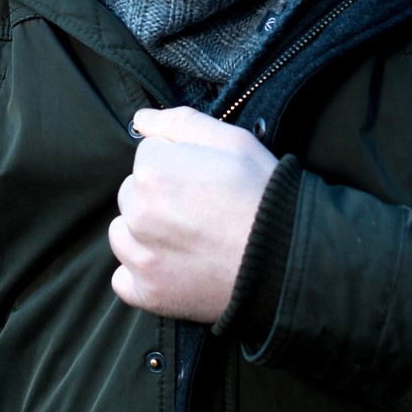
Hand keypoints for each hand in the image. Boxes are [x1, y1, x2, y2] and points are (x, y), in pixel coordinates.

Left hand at [109, 107, 278, 322]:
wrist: (288, 260)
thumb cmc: (264, 196)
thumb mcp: (234, 142)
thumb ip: (180, 122)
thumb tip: (141, 118)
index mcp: (154, 171)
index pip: (147, 155)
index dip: (177, 162)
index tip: (203, 178)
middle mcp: (139, 213)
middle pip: (132, 192)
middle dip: (158, 195)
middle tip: (200, 207)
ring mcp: (141, 256)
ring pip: (123, 232)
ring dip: (144, 231)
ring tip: (189, 236)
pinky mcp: (147, 292)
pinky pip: (123, 277)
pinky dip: (142, 272)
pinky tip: (174, 266)